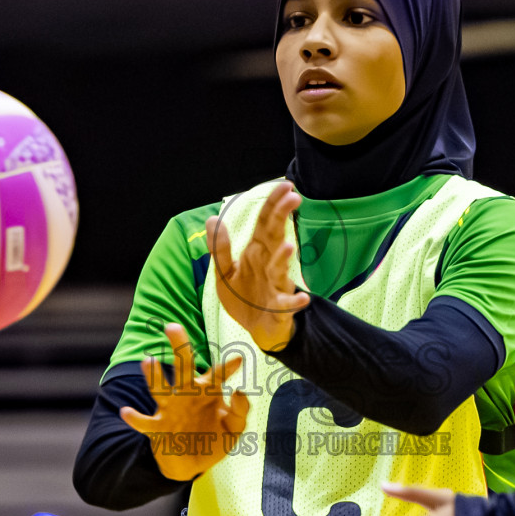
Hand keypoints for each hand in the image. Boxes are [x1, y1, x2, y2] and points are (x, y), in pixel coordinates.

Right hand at [120, 323, 250, 481]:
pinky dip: (135, 418)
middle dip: (179, 347)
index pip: (218, 375)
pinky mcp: (157, 429)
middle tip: (173, 327)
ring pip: (160, 388)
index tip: (239, 359)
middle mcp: (187, 396)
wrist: (191, 465)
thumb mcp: (233, 430)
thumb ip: (239, 411)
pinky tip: (126, 412)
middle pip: (183, 367)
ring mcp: (170, 410)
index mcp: (208, 393)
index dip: (228, 367)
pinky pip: (144, 422)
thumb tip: (239, 391)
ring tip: (149, 361)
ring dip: (153, 376)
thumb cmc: (214, 440)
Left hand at [207, 181, 309, 351]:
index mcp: (256, 253)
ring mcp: (276, 286)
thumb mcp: (225, 272)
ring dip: (284, 259)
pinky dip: (295, 302)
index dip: (273, 203)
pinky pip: (288, 305)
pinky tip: (302, 299)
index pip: (266, 222)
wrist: (258, 330)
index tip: (285, 185)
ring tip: (289, 246)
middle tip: (294, 197)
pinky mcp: (280, 310)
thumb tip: (212, 218)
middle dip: (283, 218)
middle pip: (276, 237)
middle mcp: (269, 265)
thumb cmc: (245, 297)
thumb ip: (219, 247)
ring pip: (280, 270)